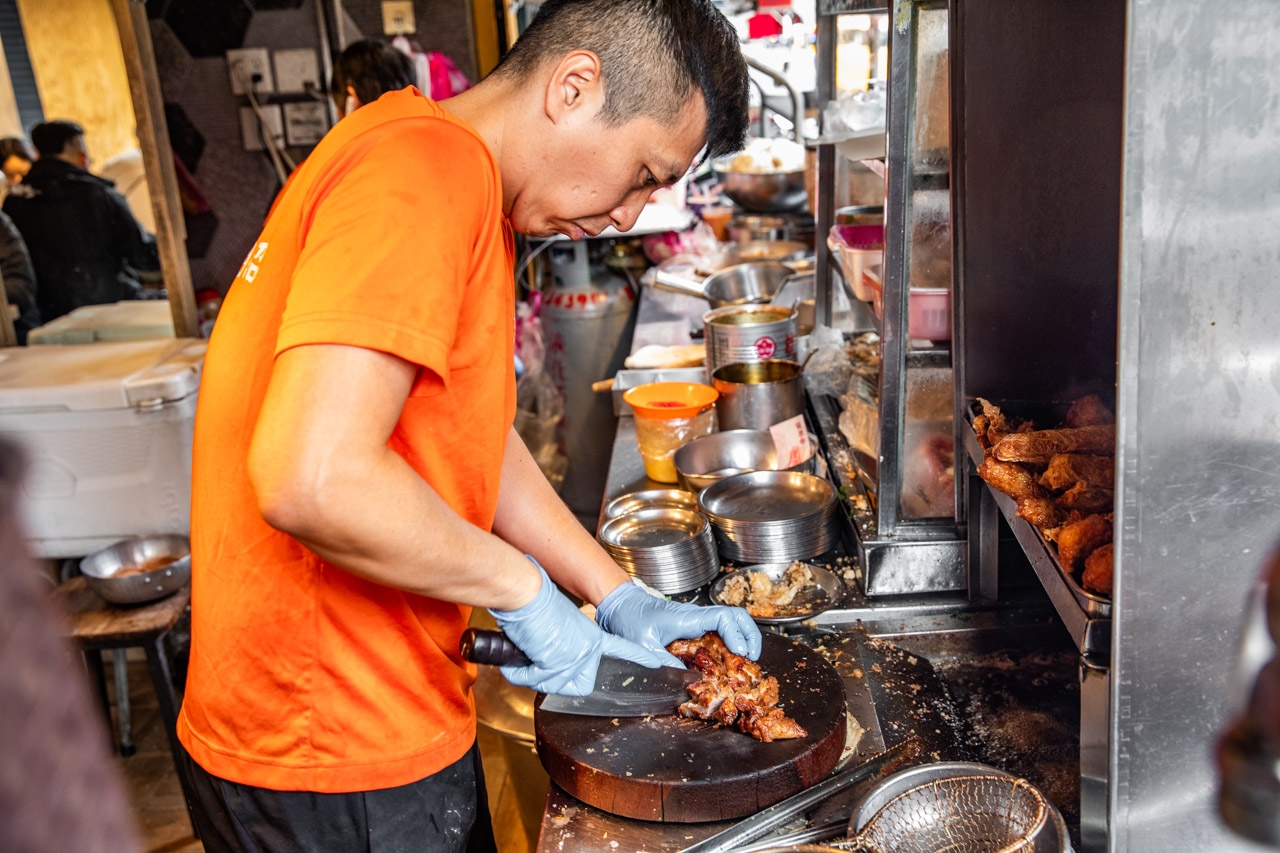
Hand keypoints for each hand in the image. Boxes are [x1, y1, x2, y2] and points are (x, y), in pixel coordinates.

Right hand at [490, 558, 670, 695]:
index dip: (638, 658)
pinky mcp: (552, 664)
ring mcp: (571, 660)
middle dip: (556, 679)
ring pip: (549, 685)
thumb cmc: (540, 605)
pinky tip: (516, 659)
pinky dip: (517, 671)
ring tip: (529, 651)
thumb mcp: (564, 625)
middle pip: (578, 686)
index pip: (622, 650)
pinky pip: (529, 680)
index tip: (656, 663)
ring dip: (531, 672)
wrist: (529, 594)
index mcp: (593, 639)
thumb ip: (569, 645)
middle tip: (543, 659)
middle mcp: (586, 651)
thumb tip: (554, 659)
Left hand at [595, 580, 761, 665]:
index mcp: (688, 618)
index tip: (741, 653)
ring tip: (746, 661)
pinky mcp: (693, 628)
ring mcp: (696, 621)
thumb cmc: (629, 620)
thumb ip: (664, 663)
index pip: (724, 617)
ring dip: (743, 639)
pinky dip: (730, 643)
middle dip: (750, 636)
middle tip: (753, 658)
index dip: (738, 634)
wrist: (620, 606)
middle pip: (736, 618)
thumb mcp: (643, 646)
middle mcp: (697, 617)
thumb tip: (687, 681)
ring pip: (731, 624)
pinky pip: (719, 632)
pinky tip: (729, 660)